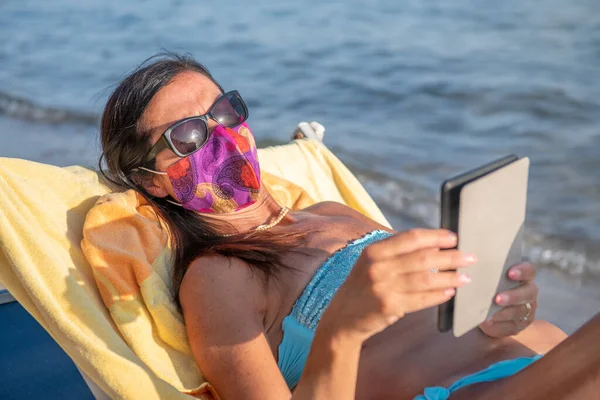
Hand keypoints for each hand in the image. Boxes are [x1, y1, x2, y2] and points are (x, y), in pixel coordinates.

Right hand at [319, 229, 476, 342]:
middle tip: (469, 257)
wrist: (342, 317)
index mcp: (374, 250)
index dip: (436, 236)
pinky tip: (450, 293)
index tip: (454, 238)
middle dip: (450, 257)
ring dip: (450, 277)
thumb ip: (398, 253)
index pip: (411, 238)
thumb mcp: (372, 263)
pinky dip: (438, 295)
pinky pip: (421, 299)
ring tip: (465, 277)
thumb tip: (435, 245)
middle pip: (423, 258)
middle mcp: (377, 266)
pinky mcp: (389, 306)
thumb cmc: (363, 287)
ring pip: (426, 279)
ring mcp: (383, 287)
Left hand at [479, 262, 537, 337]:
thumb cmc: (488, 285)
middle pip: (528, 293)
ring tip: (490, 315)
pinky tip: (488, 323)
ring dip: (504, 313)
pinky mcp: (521, 323)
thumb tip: (471, 273)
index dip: (523, 271)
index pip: (529, 270)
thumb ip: (488, 275)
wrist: (486, 307)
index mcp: (524, 276)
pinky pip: (513, 325)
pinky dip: (499, 324)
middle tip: (498, 299)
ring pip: (520, 311)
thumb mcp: (489, 278)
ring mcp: (527, 309)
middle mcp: (529, 292)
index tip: (510, 273)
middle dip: (513, 296)